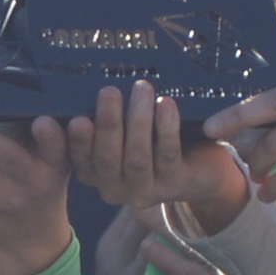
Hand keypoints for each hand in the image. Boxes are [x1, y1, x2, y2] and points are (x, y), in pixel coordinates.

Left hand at [0, 113, 75, 274]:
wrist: (30, 234)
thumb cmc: (39, 177)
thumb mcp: (51, 160)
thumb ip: (36, 134)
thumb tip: (6, 87)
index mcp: (53, 164)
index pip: (56, 148)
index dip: (50, 137)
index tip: (43, 122)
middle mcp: (28, 179)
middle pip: (8, 159)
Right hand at [65, 81, 250, 236]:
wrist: (201, 168)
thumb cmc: (152, 139)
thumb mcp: (123, 130)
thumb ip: (105, 117)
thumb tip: (90, 84)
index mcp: (95, 172)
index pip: (78, 158)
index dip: (74, 141)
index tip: (75, 118)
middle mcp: (115, 187)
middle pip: (106, 158)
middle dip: (108, 123)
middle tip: (109, 91)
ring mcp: (145, 190)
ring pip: (137, 158)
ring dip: (138, 121)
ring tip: (142, 88)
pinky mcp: (176, 183)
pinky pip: (168, 154)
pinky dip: (166, 127)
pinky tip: (165, 104)